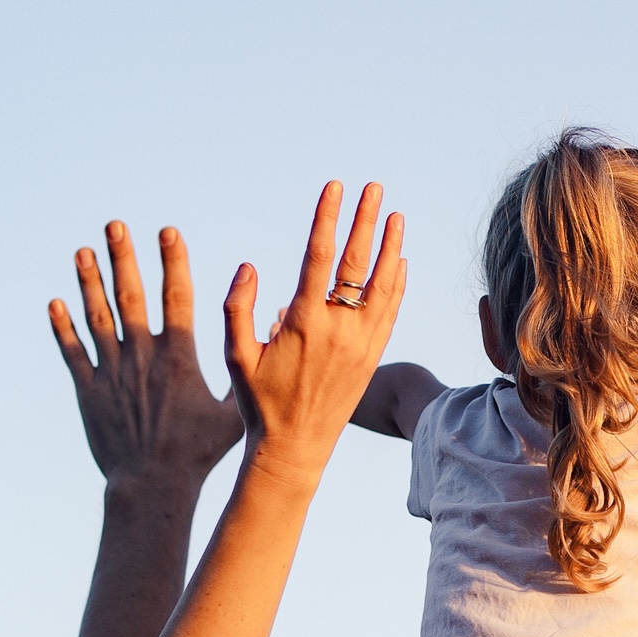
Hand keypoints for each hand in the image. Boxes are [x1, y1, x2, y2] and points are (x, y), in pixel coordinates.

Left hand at [50, 224, 243, 489]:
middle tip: (114, 225)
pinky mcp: (89, 391)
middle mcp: (143, 356)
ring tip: (82, 252)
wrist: (152, 485)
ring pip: (98, 317)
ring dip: (89, 281)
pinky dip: (62, 328)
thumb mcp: (233, 413)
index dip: (172, 260)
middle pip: (131, 295)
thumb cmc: (197, 453)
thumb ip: (245, 373)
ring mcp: (113, 372)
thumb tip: (273, 335)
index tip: (166, 231)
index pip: (176, 296)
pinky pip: (72, 353)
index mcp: (179, 356)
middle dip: (122, 256)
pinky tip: (55, 304)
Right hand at [223, 181, 407, 481]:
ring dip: (391, 247)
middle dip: (366, 221)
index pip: (319, 257)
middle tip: (374, 188)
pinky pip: (390, 312)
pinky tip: (400, 261)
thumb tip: (249, 266)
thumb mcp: (236, 357)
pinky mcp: (372, 357)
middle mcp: (338, 330)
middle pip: (358, 263)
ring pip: (383, 285)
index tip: (334, 188)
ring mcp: (361, 344)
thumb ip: (237, 309)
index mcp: (304, 324)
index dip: (328, 218)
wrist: (295, 448)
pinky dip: (397, 284)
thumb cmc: (260, 403)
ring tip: (397, 216)